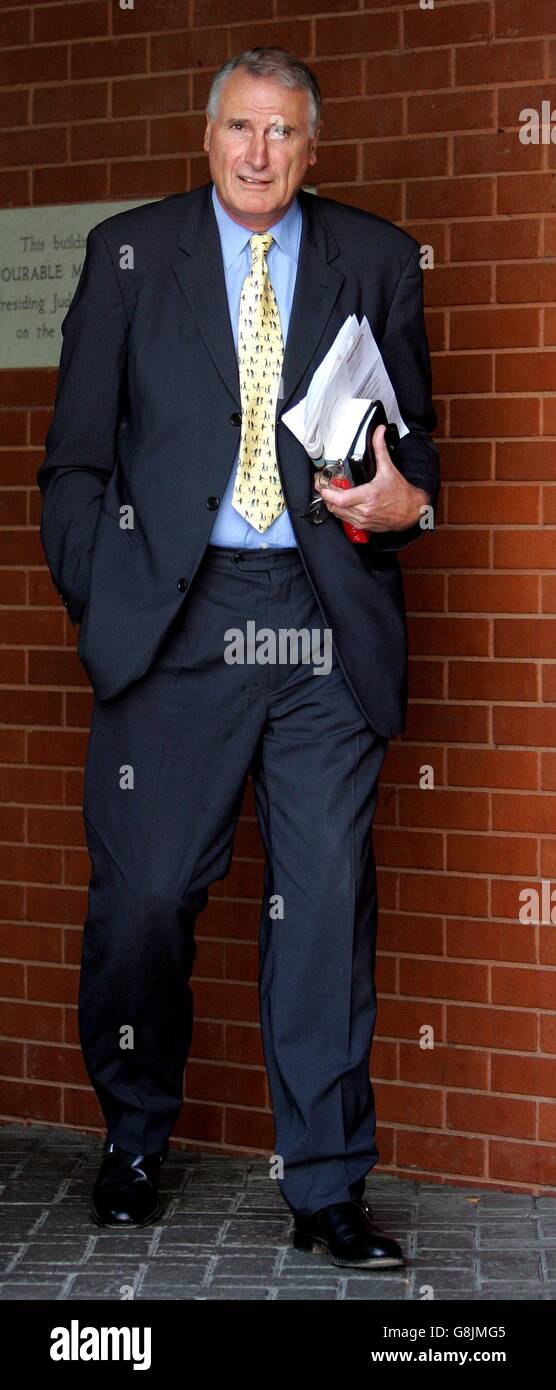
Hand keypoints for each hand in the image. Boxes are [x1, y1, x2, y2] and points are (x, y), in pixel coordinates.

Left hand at [313, 425, 429, 533]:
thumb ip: (380, 448)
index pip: (341, 499)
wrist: (411, 511)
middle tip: (322, 484)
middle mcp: (364, 511)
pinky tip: (340, 501)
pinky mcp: (362, 526)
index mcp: (369, 496)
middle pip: (334, 506)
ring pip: (337, 513)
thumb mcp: (389, 469)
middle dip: (325, 495)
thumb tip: (379, 432)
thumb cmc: (401, 493)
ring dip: (331, 503)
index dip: (328, 493)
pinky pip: (344, 519)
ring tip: (329, 491)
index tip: (322, 484)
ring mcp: (362, 520)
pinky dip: (339, 510)